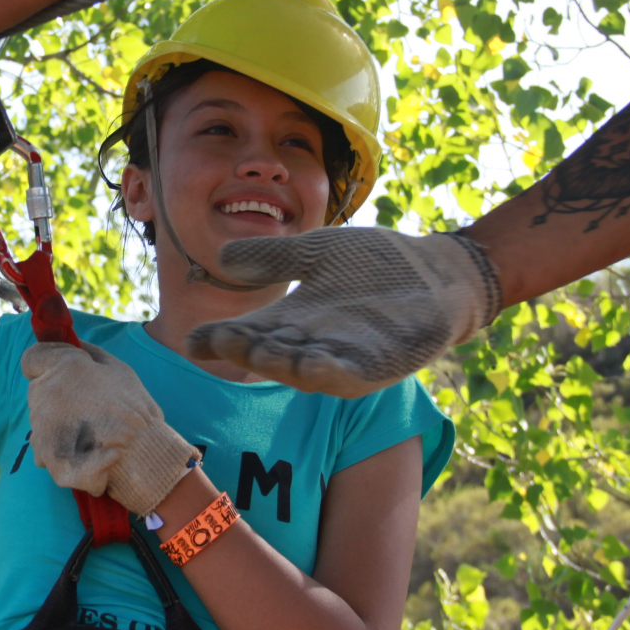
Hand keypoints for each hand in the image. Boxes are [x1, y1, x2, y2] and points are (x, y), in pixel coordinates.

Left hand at [21, 342, 199, 516]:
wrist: (140, 452)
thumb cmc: (134, 408)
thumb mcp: (118, 369)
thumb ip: (90, 352)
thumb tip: (75, 342)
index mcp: (64, 367)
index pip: (32, 359)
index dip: (43, 364)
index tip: (56, 372)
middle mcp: (47, 391)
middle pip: (37, 390)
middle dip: (54, 396)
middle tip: (84, 409)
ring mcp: (42, 423)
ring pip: (39, 418)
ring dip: (55, 422)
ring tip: (87, 432)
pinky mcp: (43, 451)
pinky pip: (41, 445)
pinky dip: (55, 448)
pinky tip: (79, 450)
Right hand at [187, 229, 501, 397]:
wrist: (437, 272)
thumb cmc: (377, 264)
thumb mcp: (315, 252)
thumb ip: (274, 256)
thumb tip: (223, 256)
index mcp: (292, 321)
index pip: (246, 335)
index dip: (219, 341)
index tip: (192, 342)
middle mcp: (311, 346)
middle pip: (269, 355)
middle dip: (246, 351)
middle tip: (225, 341)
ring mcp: (344, 360)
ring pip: (302, 370)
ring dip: (281, 365)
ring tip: (259, 353)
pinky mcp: (377, 367)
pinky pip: (347, 376)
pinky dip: (328, 373)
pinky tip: (310, 365)